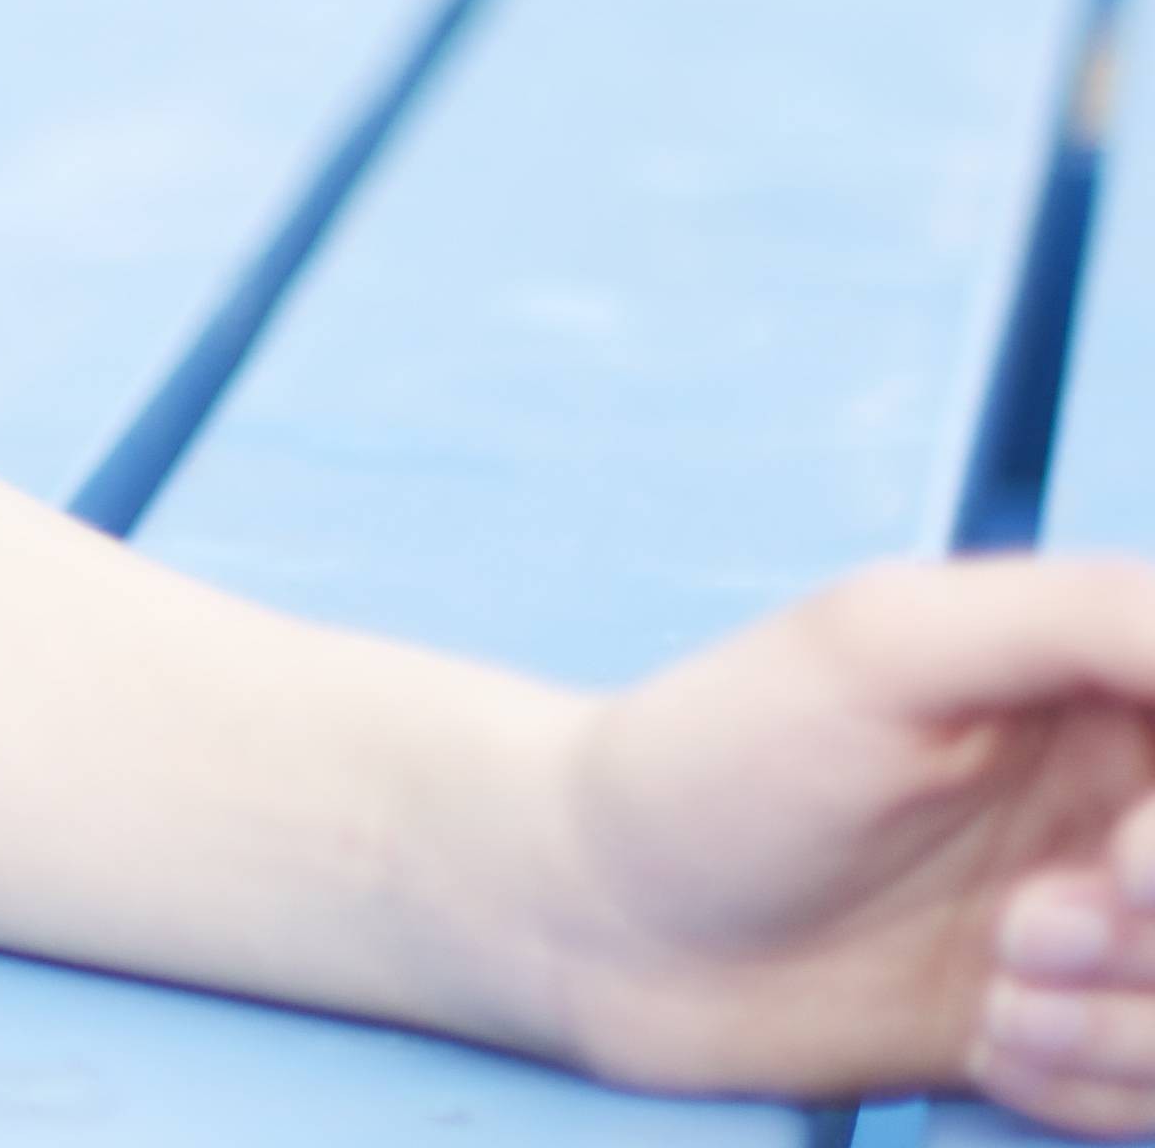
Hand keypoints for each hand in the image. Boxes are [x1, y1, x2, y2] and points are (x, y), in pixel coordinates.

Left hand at [540, 555, 1154, 1125]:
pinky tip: (984, 1041)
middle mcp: (1129, 798)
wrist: (596, 924)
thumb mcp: (884, 642)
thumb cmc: (713, 759)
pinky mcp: (1077, 1032)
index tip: (1123, 865)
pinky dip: (1093, 1084)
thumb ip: (1083, 614)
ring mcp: (1112, 926)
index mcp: (1107, 682)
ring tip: (997, 988)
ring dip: (1132, 1027)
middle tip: (1027, 930)